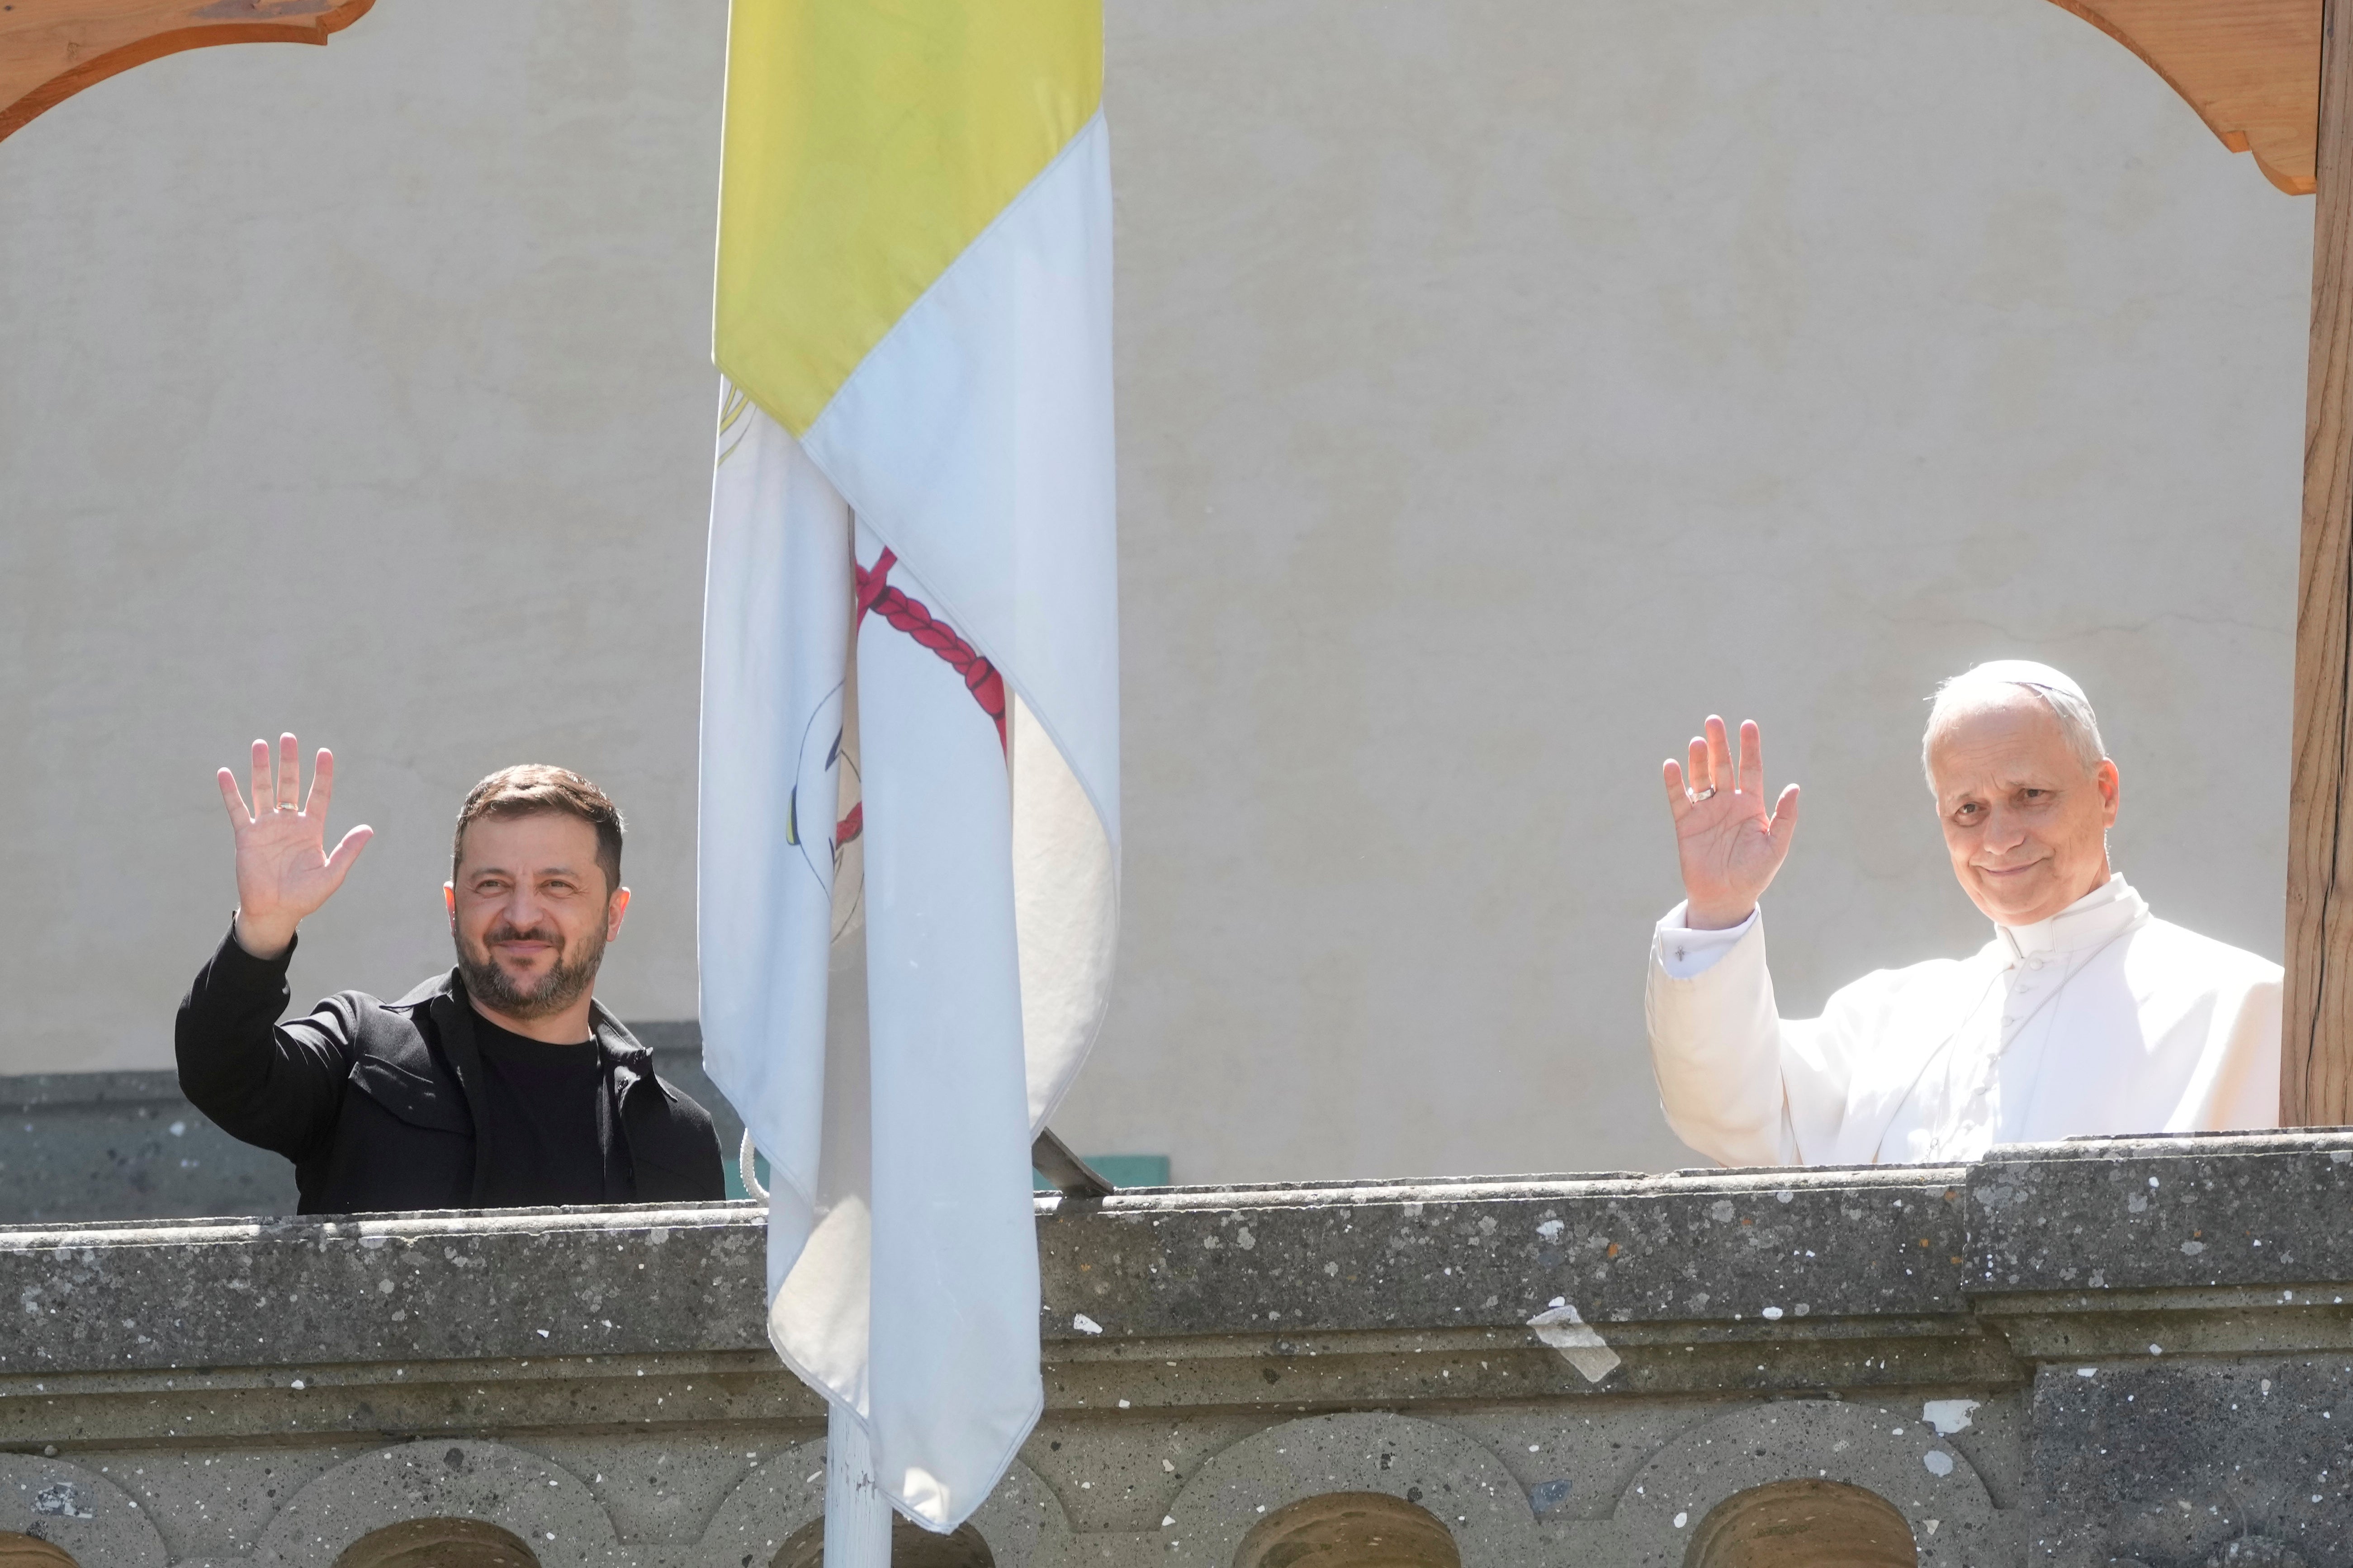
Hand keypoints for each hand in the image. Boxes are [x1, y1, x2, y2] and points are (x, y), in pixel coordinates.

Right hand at [216, 734, 373, 958]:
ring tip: (260, 744)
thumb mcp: (332, 874)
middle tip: (288, 737)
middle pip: (289, 785)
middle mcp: (289, 823)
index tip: (325, 752)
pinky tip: (225, 772)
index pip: (318, 794)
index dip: (322, 774)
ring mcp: (266, 827)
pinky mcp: (246, 836)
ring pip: (263, 790)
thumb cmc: (305, 896)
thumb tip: (368, 829)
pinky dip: (231, 792)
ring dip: (261, 768)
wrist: (275, 912)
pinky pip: (238, 809)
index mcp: (311, 829)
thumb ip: (348, 850)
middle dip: (289, 762)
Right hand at [1662, 715, 1799, 929]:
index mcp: (1751, 805)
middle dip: (1719, 744)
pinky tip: (1671, 765)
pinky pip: (1679, 799)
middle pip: (1723, 766)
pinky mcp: (1686, 824)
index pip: (1751, 769)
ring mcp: (1706, 812)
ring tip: (1697, 741)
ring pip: (1701, 778)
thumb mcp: (1776, 846)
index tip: (1748, 725)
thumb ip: (1785, 817)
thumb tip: (1795, 787)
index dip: (1750, 748)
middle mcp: (1727, 803)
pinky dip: (1674, 783)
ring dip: (1698, 760)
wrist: (1726, 898)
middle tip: (1713, 721)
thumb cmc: (1754, 874)